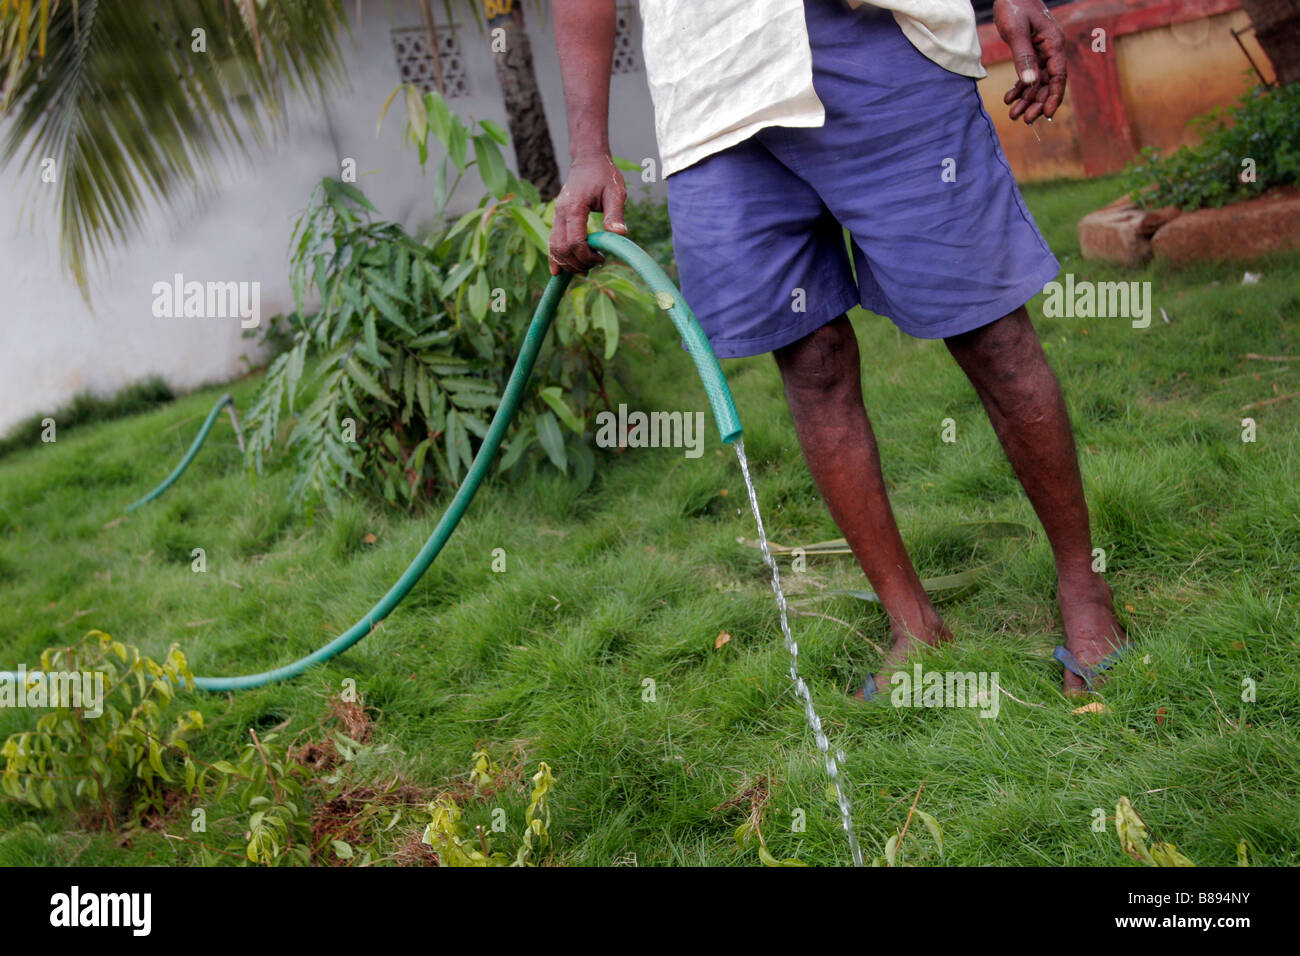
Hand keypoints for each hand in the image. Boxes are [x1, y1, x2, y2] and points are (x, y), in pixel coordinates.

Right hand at [548, 153, 627, 275]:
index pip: (574, 241)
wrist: (589, 160)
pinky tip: (560, 272)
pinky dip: (555, 258)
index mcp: (574, 207)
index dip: (586, 256)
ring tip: (586, 269)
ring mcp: (557, 216)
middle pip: (561, 248)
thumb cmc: (604, 175)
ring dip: (568, 263)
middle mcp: (560, 213)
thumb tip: (620, 233)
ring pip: (554, 248)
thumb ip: (615, 213)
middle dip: (577, 262)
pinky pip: (552, 242)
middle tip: (596, 264)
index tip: (601, 259)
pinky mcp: (558, 219)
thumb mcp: (615, 191)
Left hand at [993, 0, 1066, 125]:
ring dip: (1026, 98)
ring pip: (1037, 81)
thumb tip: (1029, 82)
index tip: (1047, 114)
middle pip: (1047, 82)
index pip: (1058, 75)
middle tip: (1024, 120)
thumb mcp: (1017, 32)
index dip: (1054, 96)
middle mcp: (1050, 49)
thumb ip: (1023, 57)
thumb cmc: (1014, 5)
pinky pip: (1027, 73)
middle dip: (1036, 102)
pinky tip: (1009, 98)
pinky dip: (1019, 87)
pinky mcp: (1030, 51)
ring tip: (1013, 115)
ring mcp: (1041, 50)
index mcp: (1053, 43)